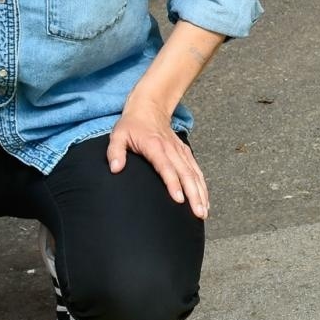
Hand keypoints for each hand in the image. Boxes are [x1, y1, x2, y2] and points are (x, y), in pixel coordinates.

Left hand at [107, 101, 208, 218]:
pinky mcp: (185, 152)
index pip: (166, 167)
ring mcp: (180, 151)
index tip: (179, 199)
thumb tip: (115, 169)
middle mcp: (171, 149)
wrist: (149, 107)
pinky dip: (202, 184)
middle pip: (186, 174)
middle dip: (194, 194)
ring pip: (194, 173)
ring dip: (201, 192)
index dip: (173, 183)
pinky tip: (205, 198)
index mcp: (155, 146)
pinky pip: (196, 170)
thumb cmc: (132, 124)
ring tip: (203, 211)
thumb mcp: (118, 135)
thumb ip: (115, 152)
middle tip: (198, 213)